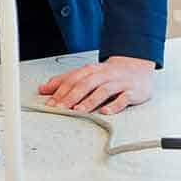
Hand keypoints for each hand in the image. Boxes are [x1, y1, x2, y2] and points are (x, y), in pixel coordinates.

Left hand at [38, 56, 154, 114]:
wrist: (137, 68)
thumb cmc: (108, 74)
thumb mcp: (85, 74)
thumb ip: (64, 81)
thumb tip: (43, 89)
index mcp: (91, 70)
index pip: (73, 79)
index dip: (60, 91)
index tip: (50, 103)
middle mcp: (104, 74)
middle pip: (86, 84)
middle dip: (71, 97)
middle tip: (60, 108)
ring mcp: (119, 82)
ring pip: (103, 90)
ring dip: (89, 101)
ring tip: (78, 111)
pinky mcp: (132, 91)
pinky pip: (124, 98)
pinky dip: (114, 106)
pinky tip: (105, 112)